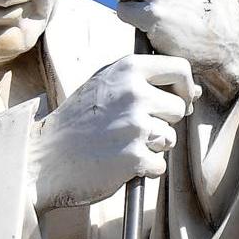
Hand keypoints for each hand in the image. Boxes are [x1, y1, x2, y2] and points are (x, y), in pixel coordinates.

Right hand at [27, 53, 196, 211]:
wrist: (43, 159)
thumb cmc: (77, 121)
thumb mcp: (105, 86)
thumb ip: (146, 81)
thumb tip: (194, 91)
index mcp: (128, 69)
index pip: (181, 69)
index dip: (184, 88)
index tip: (175, 102)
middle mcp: (134, 93)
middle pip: (179, 108)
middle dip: (162, 122)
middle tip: (130, 129)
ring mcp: (136, 126)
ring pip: (170, 138)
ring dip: (151, 147)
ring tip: (119, 145)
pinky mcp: (135, 157)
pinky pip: (159, 164)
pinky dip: (143, 169)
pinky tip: (117, 164)